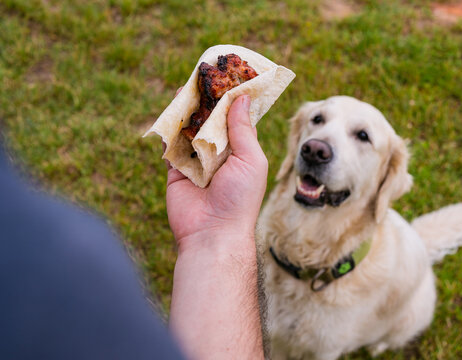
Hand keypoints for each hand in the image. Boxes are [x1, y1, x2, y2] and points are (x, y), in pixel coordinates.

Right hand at [165, 88, 267, 251]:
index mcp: (241, 152)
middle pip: (211, 122)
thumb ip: (243, 129)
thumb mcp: (251, 159)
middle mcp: (219, 155)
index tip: (228, 78)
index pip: (236, 120)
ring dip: (187, 111)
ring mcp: (197, 162)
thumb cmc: (241, 197)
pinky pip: (171, 145)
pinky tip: (171, 111)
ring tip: (185, 88)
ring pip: (190, 130)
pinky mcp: (176, 170)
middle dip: (206, 102)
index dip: (232, 100)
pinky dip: (170, 130)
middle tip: (202, 78)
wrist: (213, 233)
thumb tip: (241, 98)